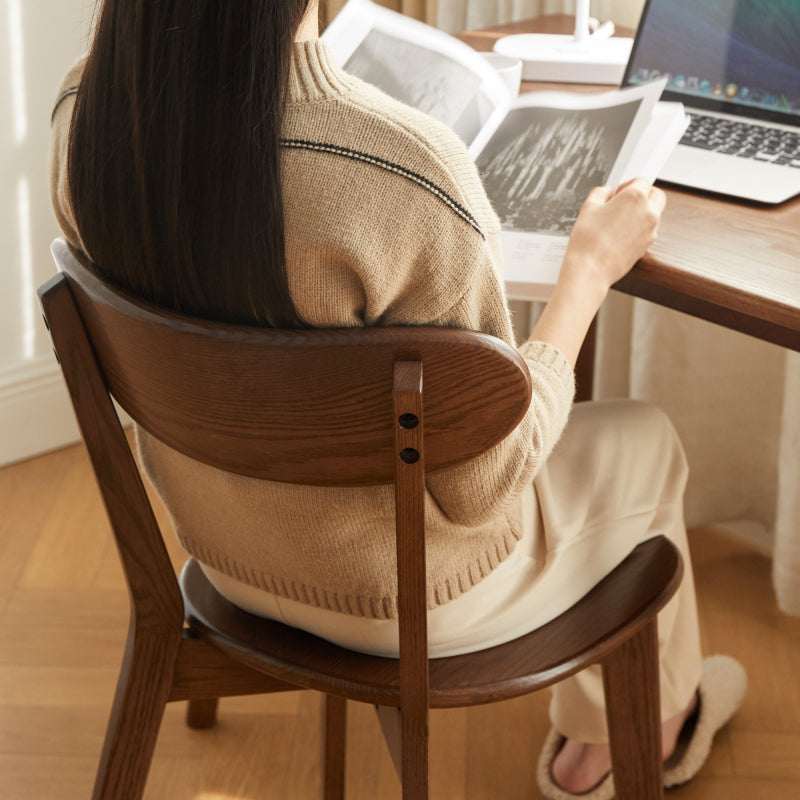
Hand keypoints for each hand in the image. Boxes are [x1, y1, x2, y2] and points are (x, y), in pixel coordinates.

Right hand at [561, 177, 666, 297]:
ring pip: (654, 213)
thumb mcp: (588, 208)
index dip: (628, 184)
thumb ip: (600, 193)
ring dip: (642, 212)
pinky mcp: (647, 245)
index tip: (618, 192)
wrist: (590, 269)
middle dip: (644, 194)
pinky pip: (647, 231)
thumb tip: (606, 192)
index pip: (641, 181)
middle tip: (627, 201)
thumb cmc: (588, 241)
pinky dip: (639, 229)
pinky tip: (620, 235)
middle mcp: (648, 212)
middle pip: (656, 195)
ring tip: (620, 220)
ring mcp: (651, 230)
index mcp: (635, 197)